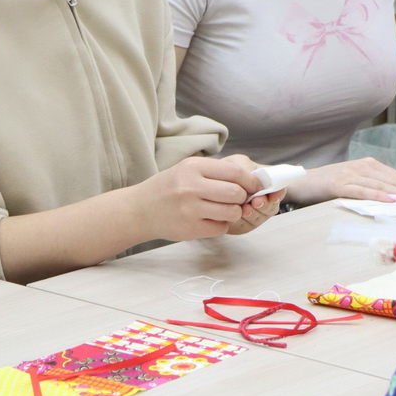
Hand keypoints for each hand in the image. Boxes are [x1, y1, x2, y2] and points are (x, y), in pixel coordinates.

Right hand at [136, 154, 271, 241]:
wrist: (140, 209)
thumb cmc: (169, 187)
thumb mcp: (188, 169)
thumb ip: (216, 172)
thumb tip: (251, 179)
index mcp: (192, 167)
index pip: (234, 172)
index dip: (251, 180)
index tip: (255, 186)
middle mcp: (190, 187)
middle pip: (235, 193)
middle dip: (242, 198)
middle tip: (237, 200)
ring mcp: (189, 209)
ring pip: (231, 212)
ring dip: (233, 213)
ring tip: (223, 210)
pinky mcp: (189, 229)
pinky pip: (220, 228)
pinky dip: (221, 225)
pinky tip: (209, 220)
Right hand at [286, 157, 395, 206]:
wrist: (301, 182)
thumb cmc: (328, 186)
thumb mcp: (354, 184)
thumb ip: (373, 188)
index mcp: (369, 166)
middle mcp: (363, 166)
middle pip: (394, 179)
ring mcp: (351, 174)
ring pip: (382, 184)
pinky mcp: (340, 184)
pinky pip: (363, 190)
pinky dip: (378, 194)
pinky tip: (391, 199)